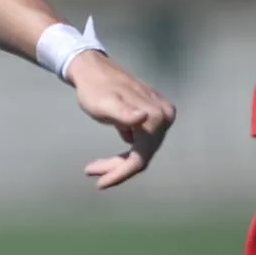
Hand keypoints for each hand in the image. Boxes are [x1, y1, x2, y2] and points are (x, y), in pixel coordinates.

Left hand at [65, 49, 175, 188]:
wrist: (92, 70)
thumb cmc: (95, 89)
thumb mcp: (105, 104)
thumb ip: (123, 114)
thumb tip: (144, 118)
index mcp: (155, 117)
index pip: (141, 157)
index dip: (121, 174)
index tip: (99, 185)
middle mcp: (165, 116)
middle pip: (142, 155)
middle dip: (117, 168)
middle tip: (90, 172)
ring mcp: (162, 116)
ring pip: (142, 151)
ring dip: (119, 163)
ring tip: (93, 168)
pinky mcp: (154, 116)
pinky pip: (141, 142)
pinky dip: (124, 153)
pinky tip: (106, 160)